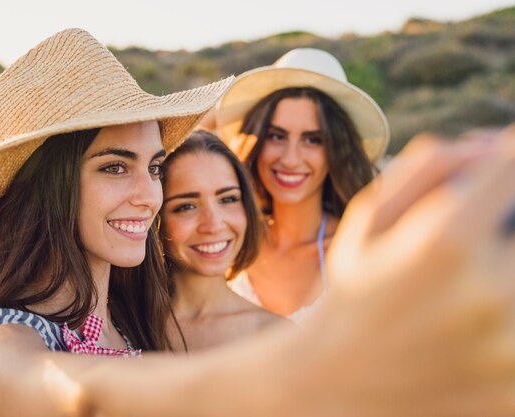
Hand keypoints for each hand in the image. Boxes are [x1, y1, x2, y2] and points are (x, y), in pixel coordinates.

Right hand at [320, 126, 514, 415]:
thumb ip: (425, 171)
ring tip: (461, 289)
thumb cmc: (352, 295)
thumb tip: (489, 144)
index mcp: (445, 241)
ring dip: (503, 268)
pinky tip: (473, 325)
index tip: (497, 171)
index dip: (505, 161)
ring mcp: (512, 349)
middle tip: (474, 247)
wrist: (334, 387)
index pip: (512, 168)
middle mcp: (490, 293)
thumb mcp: (367, 223)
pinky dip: (504, 319)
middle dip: (503, 224)